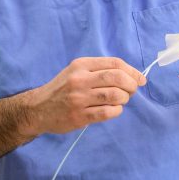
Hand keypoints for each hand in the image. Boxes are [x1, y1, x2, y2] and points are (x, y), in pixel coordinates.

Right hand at [30, 57, 145, 134]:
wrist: (38, 108)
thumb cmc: (62, 89)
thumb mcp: (76, 71)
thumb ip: (99, 71)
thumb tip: (132, 76)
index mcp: (81, 65)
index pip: (114, 63)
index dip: (132, 71)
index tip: (140, 79)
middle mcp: (80, 79)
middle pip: (117, 78)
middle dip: (131, 85)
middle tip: (132, 91)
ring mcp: (79, 98)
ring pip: (115, 95)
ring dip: (124, 98)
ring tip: (121, 100)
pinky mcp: (79, 116)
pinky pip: (108, 112)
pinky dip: (116, 111)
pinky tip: (113, 109)